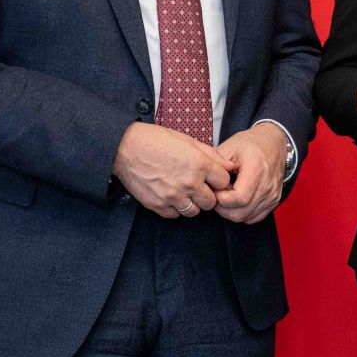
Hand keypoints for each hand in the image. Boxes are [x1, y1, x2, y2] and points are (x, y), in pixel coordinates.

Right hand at [114, 122, 231, 218]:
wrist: (126, 147)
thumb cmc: (158, 140)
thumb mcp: (189, 141)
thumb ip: (212, 155)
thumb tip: (230, 166)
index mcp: (199, 164)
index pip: (224, 182)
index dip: (220, 180)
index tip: (213, 178)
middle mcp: (188, 183)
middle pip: (212, 202)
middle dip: (209, 195)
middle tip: (200, 188)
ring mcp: (172, 196)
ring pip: (194, 211)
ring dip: (192, 204)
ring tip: (185, 192)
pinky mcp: (157, 205)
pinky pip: (175, 215)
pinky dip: (175, 208)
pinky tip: (171, 196)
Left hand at [213, 123, 288, 224]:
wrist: (273, 143)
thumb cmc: (250, 144)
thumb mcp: (229, 147)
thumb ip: (216, 166)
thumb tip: (205, 183)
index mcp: (256, 171)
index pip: (238, 199)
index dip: (221, 199)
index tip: (215, 188)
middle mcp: (267, 186)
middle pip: (240, 212)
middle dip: (222, 207)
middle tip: (218, 193)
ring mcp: (272, 195)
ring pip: (245, 217)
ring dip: (231, 211)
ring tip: (227, 195)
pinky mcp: (273, 201)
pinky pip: (254, 217)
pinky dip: (242, 213)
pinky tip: (237, 201)